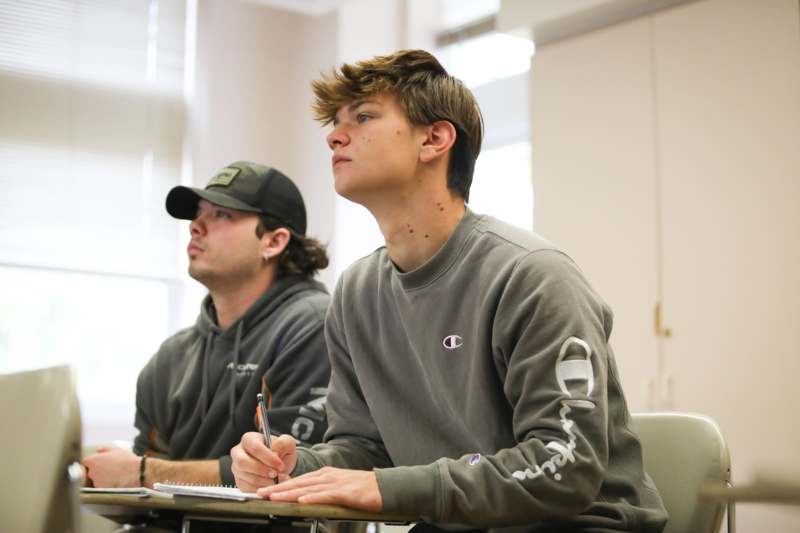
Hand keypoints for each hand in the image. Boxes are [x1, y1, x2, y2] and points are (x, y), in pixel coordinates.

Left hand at [81, 447, 139, 487]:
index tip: (98, 462)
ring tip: (114, 474)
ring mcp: (96, 482)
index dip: (92, 462)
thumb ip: (104, 449)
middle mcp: (91, 472)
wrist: (134, 474)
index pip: (85, 462)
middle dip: (98, 470)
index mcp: (93, 460)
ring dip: (102, 478)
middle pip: (90, 471)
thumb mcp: (116, 450)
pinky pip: (102, 486)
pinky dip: (107, 484)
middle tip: (109, 468)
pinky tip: (116, 481)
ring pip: (97, 479)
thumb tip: (98, 450)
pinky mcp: (102, 490)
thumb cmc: (126, 460)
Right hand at [231, 432, 296, 491]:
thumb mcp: (287, 443)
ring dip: (264, 481)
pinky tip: (270, 485)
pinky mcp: (239, 482)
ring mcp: (236, 468)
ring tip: (276, 480)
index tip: (280, 465)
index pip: (255, 447)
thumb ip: (283, 443)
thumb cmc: (281, 452)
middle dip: (262, 470)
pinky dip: (261, 489)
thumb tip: (274, 452)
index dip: (268, 458)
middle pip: (243, 462)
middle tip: (275, 474)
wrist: (279, 466)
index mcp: (249, 439)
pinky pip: (247, 488)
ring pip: (246, 477)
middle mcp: (238, 452)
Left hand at [258, 467, 382, 511]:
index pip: (298, 480)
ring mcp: (335, 482)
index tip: (266, 491)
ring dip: (289, 493)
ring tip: (274, 497)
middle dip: (278, 488)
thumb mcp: (338, 488)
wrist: (384, 487)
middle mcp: (327, 476)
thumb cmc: (363, 489)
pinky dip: (312, 497)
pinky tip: (302, 500)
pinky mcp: (345, 491)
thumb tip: (306, 499)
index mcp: (325, 474)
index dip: (281, 486)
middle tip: (260, 493)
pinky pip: (325, 494)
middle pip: (298, 482)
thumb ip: (322, 492)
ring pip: (307, 488)